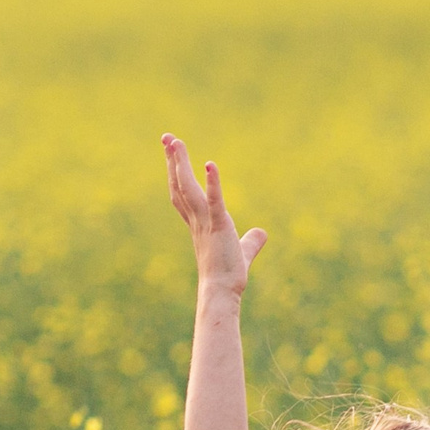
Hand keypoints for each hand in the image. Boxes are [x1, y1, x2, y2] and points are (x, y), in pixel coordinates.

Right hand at [164, 134, 267, 292]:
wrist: (222, 292)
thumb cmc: (228, 275)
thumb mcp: (242, 251)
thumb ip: (251, 241)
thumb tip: (262, 233)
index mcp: (198, 223)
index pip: (182, 193)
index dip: (175, 172)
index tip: (171, 153)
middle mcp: (196, 220)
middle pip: (179, 185)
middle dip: (172, 161)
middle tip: (167, 137)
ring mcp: (205, 223)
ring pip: (188, 188)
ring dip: (181, 164)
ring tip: (176, 142)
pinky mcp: (219, 227)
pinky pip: (214, 201)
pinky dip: (212, 183)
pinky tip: (210, 164)